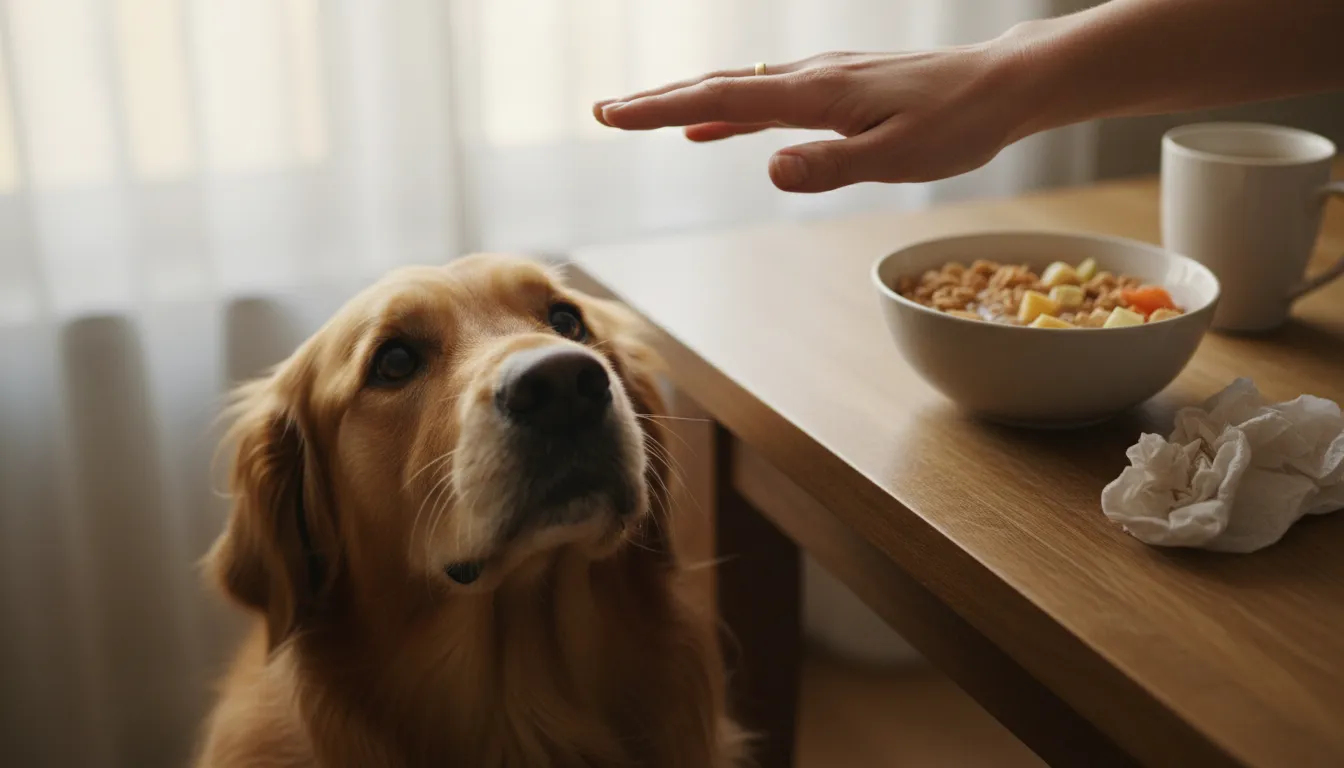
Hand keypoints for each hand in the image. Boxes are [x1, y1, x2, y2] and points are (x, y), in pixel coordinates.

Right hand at [593, 47, 1031, 192]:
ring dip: (686, 104)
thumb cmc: (958, 124)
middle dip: (658, 101)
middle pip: (718, 87)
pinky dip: (727, 112)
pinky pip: (766, 100)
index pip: (724, 101)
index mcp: (818, 95)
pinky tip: (711, 130)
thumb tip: (768, 169)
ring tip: (641, 118)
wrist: (1002, 84)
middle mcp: (811, 79)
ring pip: (738, 90)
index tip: (613, 114)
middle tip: (603, 112)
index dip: (663, 109)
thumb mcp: (898, 157)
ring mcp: (822, 80)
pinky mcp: (836, 89)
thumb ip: (832, 165)